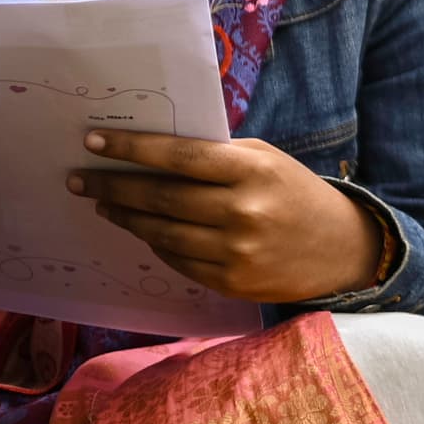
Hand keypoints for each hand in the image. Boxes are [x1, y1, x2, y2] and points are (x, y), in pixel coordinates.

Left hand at [72, 128, 385, 305]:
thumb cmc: (296, 193)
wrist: (343, 248)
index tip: (93, 141)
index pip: (179, 157)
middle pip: (160, 198)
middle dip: (113, 186)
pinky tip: (144, 230)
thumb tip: (151, 154)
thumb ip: (217, 157)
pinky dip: (155, 243)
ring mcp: (236, 251)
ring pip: (161, 232)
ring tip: (104, 205)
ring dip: (126, 217)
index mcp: (252, 171)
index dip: (132, 149)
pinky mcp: (231, 281)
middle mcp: (243, 212)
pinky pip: (177, 260)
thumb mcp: (266, 160)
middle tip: (80, 179)